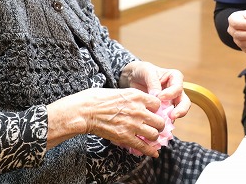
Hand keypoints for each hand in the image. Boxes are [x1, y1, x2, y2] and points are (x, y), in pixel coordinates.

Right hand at [46, 87, 165, 156]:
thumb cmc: (98, 99)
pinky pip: (143, 146)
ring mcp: (133, 124)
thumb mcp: (120, 91)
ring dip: (153, 137)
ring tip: (150, 137)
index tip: (153, 112)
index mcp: (137, 96)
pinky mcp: (126, 137)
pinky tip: (154, 153)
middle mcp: (138, 110)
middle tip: (155, 127)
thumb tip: (140, 104)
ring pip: (154, 134)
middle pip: (159, 121)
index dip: (156, 109)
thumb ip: (133, 98)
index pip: (157, 104)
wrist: (86, 111)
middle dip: (159, 125)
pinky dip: (150, 151)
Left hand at [120, 61, 190, 119]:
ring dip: (172, 118)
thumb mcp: (147, 72)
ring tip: (163, 124)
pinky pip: (168, 118)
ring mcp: (171, 101)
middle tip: (172, 116)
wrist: (133, 78)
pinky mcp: (165, 110)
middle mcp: (176, 90)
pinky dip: (164, 123)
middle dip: (180, 110)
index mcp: (175, 77)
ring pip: (178, 112)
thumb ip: (153, 82)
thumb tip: (157, 96)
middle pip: (184, 102)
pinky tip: (157, 126)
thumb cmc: (142, 71)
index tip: (160, 97)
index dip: (171, 93)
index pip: (178, 87)